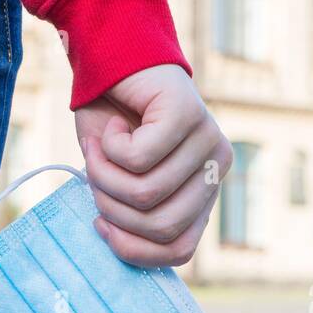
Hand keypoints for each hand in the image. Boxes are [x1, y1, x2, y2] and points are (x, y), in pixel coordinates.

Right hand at [75, 64, 231, 267]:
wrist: (110, 61)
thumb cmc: (113, 124)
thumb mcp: (120, 180)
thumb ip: (133, 214)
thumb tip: (123, 245)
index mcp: (205, 193)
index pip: (180, 250)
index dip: (133, 249)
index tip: (102, 226)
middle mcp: (216, 169)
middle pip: (162, 225)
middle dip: (113, 208)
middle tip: (95, 175)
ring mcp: (208, 141)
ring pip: (147, 193)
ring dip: (103, 175)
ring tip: (98, 149)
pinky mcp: (189, 115)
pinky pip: (138, 158)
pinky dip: (109, 148)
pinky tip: (114, 125)